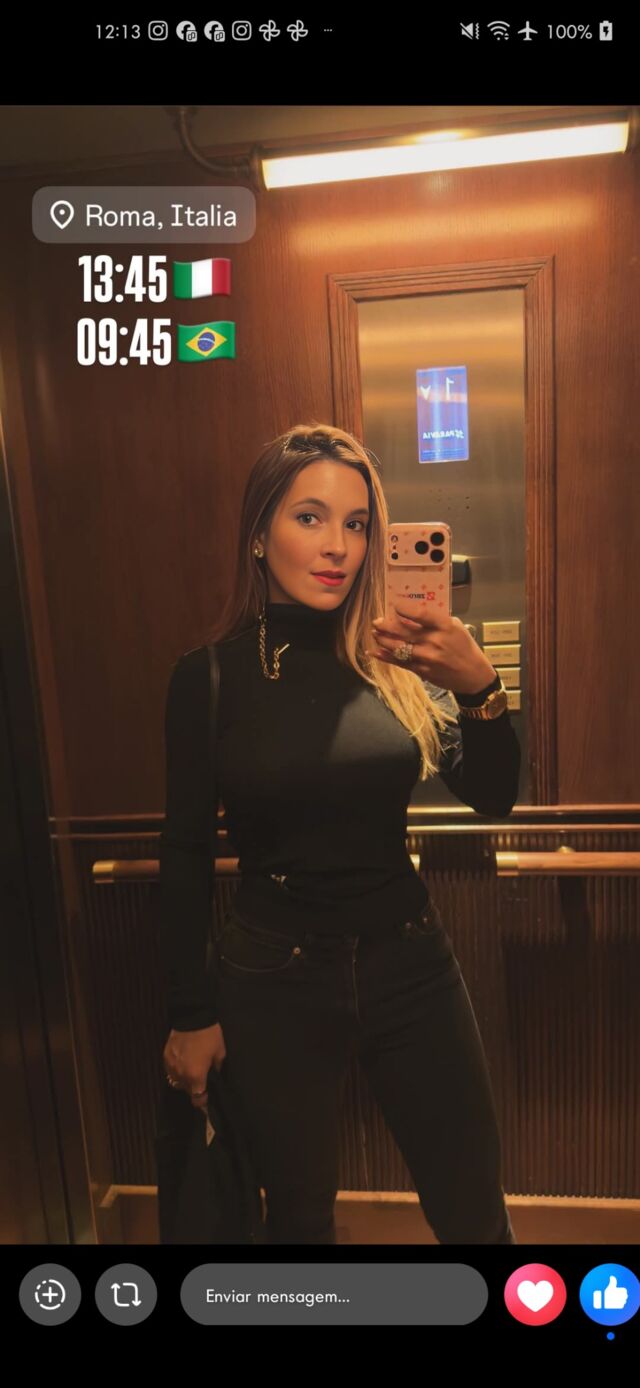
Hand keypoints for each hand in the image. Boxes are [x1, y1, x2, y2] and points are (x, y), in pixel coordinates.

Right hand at [163, 1023, 226, 1109]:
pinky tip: (182, 1062)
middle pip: (187, 1091)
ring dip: (184, 1081)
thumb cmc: (210, 1036)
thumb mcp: (220, 1054)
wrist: (192, 1017)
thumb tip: (213, 1076)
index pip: (197, 1100)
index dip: (203, 1103)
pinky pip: (170, 1071)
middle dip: (194, 1088)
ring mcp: (171, 1066)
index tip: (206, 1101)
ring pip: (176, 1082)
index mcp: (196, 1076)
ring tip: (190, 1071)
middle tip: (201, 1080)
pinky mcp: (165, 1057)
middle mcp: (181, 1075)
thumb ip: (216, 1069)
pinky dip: (176, 1071)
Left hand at [364, 601, 495, 693]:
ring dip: (383, 640)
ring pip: (398, 648)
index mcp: (444, 626)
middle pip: (403, 632)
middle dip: (386, 626)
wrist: (473, 676)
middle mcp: (434, 641)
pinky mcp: (422, 671)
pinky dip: (385, 657)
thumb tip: (414, 613)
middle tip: (376, 622)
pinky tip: (374, 652)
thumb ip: (436, 620)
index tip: (394, 605)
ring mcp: (426, 658)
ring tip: (375, 634)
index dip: (404, 608)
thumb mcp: (456, 627)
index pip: (420, 614)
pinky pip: (399, 663)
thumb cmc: (465, 647)